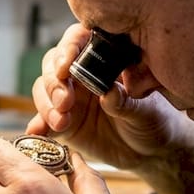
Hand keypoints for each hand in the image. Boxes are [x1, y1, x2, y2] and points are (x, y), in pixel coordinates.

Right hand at [28, 23, 190, 172]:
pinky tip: (36, 133)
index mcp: (104, 60)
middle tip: (65, 102)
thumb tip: (108, 93)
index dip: (67, 49)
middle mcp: (82, 75)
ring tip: (62, 122)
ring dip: (46, 104)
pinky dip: (37, 125)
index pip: (78, 41)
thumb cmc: (156, 121)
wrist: (153, 152)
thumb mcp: (148, 111)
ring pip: (43, 90)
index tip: (66, 68)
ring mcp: (70, 99)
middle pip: (53, 65)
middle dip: (53, 82)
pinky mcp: (63, 122)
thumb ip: (127, 102)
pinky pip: (43, 120)